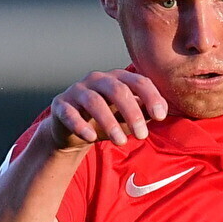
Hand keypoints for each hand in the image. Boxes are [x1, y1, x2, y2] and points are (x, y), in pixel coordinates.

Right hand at [47, 68, 166, 149]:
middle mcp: (97, 79)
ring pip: (94, 101)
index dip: (151, 97)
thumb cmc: (105, 120)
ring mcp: (77, 90)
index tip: (161, 117)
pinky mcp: (60, 105)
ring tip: (120, 142)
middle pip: (117, 89)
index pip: (138, 81)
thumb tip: (162, 111)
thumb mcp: (127, 118)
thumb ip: (144, 112)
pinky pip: (70, 113)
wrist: (71, 130)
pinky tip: (91, 138)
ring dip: (109, 123)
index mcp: (118, 79)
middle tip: (142, 136)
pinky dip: (80, 125)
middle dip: (132, 112)